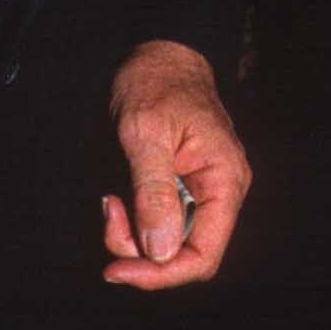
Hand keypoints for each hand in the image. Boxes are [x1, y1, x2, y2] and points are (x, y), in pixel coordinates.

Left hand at [102, 39, 249, 290]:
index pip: (204, 256)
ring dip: (130, 235)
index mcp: (223, 182)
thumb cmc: (154, 84)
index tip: (116, 271)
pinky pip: (155, 224)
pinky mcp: (175, 191)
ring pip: (164, 244)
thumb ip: (154, 192)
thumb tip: (160, 251)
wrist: (156, 55)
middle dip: (139, 252)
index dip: (162, 274)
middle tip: (107, 215)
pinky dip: (130, 221)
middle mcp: (216, 194)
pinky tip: (114, 196)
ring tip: (109, 199)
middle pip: (182, 255)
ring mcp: (196, 194)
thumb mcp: (146, 133)